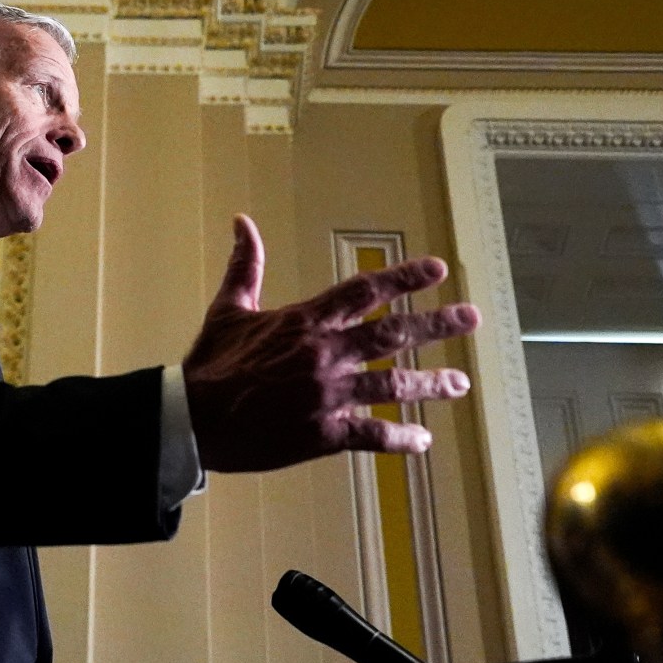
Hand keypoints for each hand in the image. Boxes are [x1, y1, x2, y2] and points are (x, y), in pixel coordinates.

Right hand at [182, 215, 477, 473]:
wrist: (192, 419)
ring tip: (460, 383)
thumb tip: (243, 221)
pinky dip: (400, 438)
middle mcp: (324, 354)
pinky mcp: (323, 434)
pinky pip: (371, 434)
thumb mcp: (229, 308)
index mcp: (305, 320)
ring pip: (392, 385)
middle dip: (436, 324)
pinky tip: (421, 441)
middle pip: (392, 334)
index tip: (438, 270)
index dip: (404, 277)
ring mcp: (328, 395)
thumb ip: (246, 264)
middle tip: (470, 317)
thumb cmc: (210, 363)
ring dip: (430, 383)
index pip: (364, 291)